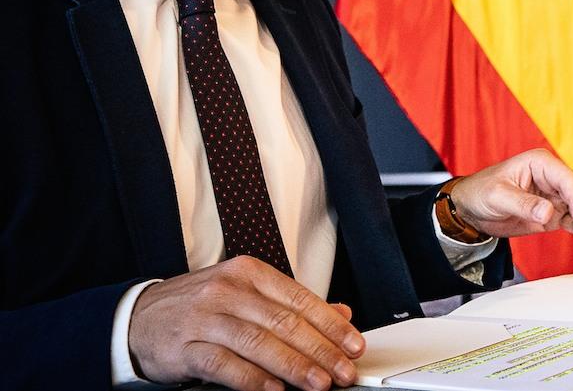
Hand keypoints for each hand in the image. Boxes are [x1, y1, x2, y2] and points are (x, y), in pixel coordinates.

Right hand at [129, 256, 364, 390]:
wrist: (138, 317)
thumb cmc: (199, 306)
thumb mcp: (247, 295)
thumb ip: (291, 306)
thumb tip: (341, 314)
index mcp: (250, 273)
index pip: (301, 299)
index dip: (332, 325)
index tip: (354, 346)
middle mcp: (230, 290)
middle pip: (285, 322)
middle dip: (321, 350)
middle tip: (343, 371)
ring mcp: (206, 317)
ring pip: (259, 343)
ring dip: (294, 366)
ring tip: (318, 384)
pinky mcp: (186, 347)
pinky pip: (224, 364)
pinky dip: (252, 379)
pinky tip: (273, 390)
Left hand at [451, 148, 572, 250]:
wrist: (469, 209)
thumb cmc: (480, 191)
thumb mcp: (499, 195)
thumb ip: (524, 204)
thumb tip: (547, 212)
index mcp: (540, 163)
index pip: (566, 179)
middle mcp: (550, 178)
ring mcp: (553, 197)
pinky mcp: (551, 214)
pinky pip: (572, 222)